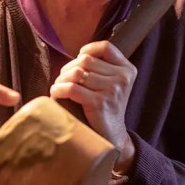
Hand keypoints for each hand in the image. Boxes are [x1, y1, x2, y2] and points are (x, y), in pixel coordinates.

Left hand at [50, 41, 135, 168]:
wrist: (112, 136)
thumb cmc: (106, 107)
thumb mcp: (113, 84)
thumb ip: (102, 68)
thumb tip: (77, 56)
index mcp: (128, 70)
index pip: (105, 47)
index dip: (88, 50)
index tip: (79, 60)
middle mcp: (122, 78)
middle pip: (86, 60)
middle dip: (69, 68)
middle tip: (65, 80)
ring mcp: (112, 90)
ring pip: (77, 73)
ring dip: (62, 79)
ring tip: (60, 87)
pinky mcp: (99, 103)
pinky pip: (71, 88)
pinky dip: (59, 90)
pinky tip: (56, 94)